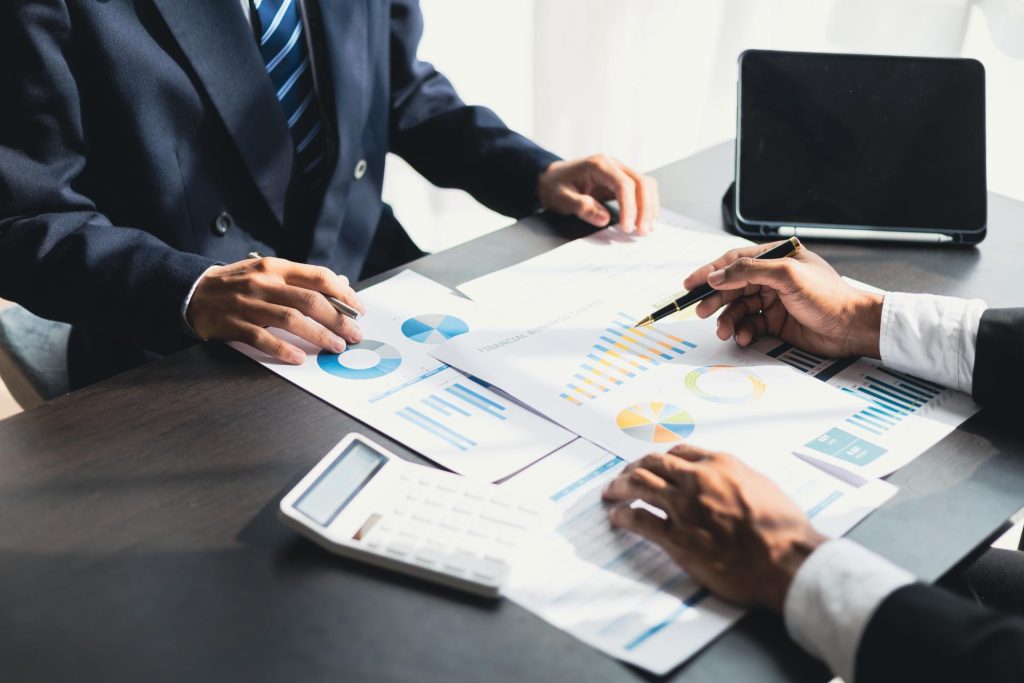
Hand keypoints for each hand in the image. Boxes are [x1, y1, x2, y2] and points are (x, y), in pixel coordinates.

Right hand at [186, 257, 364, 363]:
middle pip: (309, 300)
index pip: (318, 277)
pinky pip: (261, 338)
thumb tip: (341, 285)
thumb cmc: (238, 284)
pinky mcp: (233, 324)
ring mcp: (247, 304)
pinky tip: (299, 357)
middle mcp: (263, 282)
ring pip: (290, 319)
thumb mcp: (270, 272)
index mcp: (276, 267)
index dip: (343, 294)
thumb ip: (303, 279)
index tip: (358, 310)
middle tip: (354, 335)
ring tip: (335, 347)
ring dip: (318, 335)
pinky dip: (282, 348)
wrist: (193, 292)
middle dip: (337, 319)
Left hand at [538, 155, 659, 234]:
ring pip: (646, 186)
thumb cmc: (555, 186)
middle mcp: (614, 165)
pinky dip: (646, 206)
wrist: (552, 178)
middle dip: (645, 209)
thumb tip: (604, 219)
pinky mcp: (622, 182)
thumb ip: (581, 206)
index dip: (629, 207)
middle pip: (641, 183)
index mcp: (599, 165)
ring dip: (649, 208)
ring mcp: (620, 172)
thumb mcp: (561, 198)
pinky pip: (641, 191)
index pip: (623, 184)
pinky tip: (644, 221)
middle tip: (642, 232)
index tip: (627, 228)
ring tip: (645, 229)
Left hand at [602, 444, 826, 610]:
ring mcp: (684, 507)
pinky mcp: (676, 538)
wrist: (786, 561)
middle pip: (653, 464)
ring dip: (619, 486)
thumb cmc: (783, 529)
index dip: (661, 458)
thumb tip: (725, 481)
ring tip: (610, 492)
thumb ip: (737, 478)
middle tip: (622, 476)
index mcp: (720, 464)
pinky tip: (616, 517)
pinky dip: (622, 515)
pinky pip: (639, 520)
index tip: (652, 464)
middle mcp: (697, 479)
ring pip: (639, 484)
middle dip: (633, 467)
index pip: (680, 452)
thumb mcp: (762, 487)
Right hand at [683, 242, 882, 357]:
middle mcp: (773, 278)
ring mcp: (774, 300)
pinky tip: (745, 337)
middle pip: (733, 286)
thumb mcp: (787, 275)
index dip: (710, 272)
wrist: (852, 328)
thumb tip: (717, 276)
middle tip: (700, 312)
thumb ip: (749, 271)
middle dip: (715, 299)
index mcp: (777, 257)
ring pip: (739, 308)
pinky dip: (744, 331)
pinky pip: (750, 325)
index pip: (735, 261)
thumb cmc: (828, 296)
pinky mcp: (776, 322)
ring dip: (728, 319)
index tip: (690, 284)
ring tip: (723, 331)